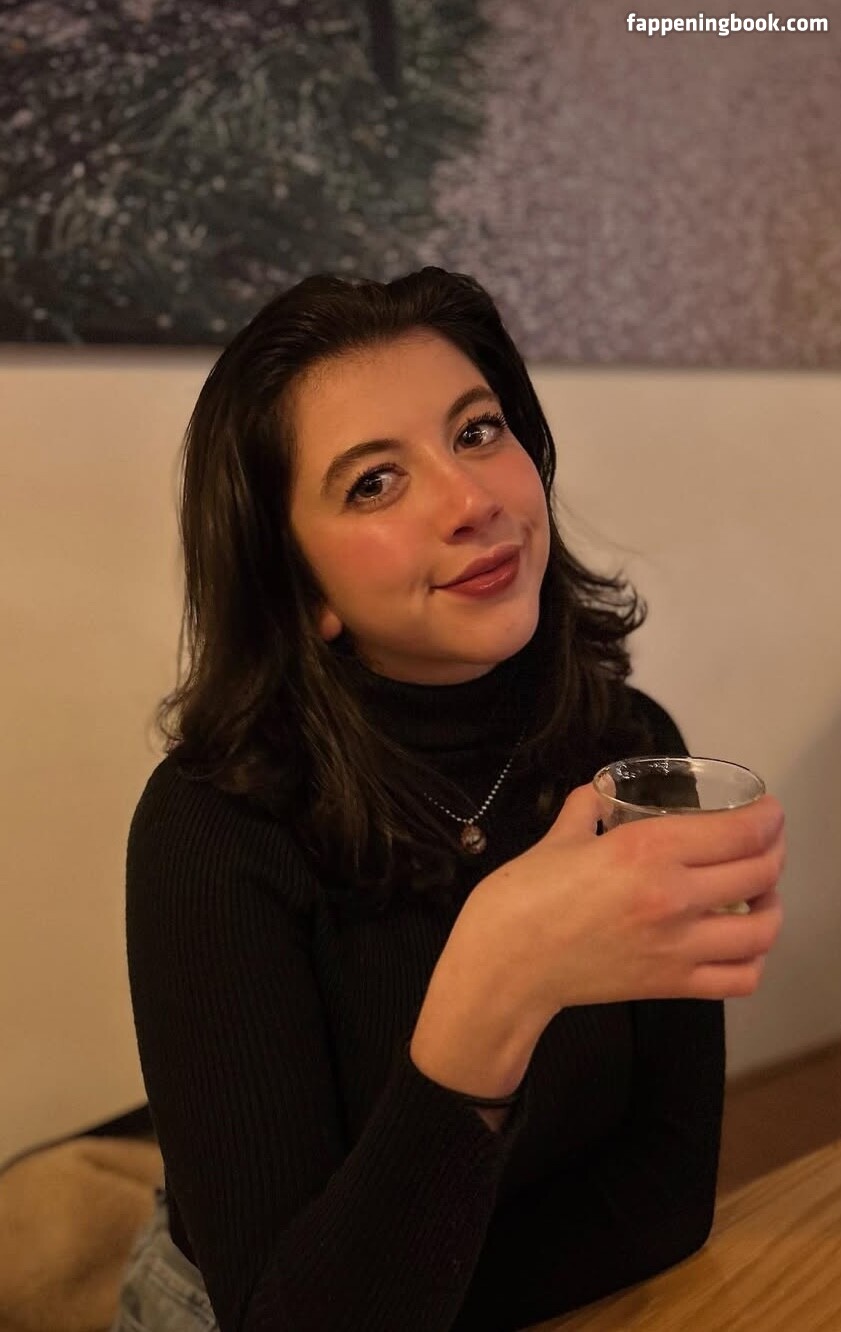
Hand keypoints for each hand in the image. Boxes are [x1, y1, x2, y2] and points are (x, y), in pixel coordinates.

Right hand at [466, 783, 785, 1017]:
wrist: (504, 965)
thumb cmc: (522, 898)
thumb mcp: (557, 837)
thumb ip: (585, 807)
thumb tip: (600, 791)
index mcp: (646, 850)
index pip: (740, 832)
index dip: (768, 817)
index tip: (769, 811)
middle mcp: (673, 896)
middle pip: (760, 872)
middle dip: (773, 851)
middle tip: (766, 843)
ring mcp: (677, 946)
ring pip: (762, 928)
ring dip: (771, 906)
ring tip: (760, 894)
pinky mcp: (671, 984)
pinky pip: (740, 978)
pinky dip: (753, 959)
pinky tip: (741, 941)